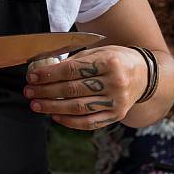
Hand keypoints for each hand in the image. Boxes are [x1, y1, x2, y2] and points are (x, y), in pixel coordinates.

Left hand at [24, 45, 146, 129]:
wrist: (144, 75)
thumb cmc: (116, 59)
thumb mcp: (100, 51)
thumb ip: (76, 60)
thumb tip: (46, 71)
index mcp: (110, 62)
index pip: (72, 70)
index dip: (49, 74)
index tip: (33, 76)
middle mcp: (115, 83)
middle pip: (73, 90)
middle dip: (46, 91)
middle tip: (29, 91)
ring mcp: (116, 102)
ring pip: (78, 108)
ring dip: (53, 107)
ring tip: (36, 104)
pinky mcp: (116, 115)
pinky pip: (89, 122)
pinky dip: (69, 121)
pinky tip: (54, 116)